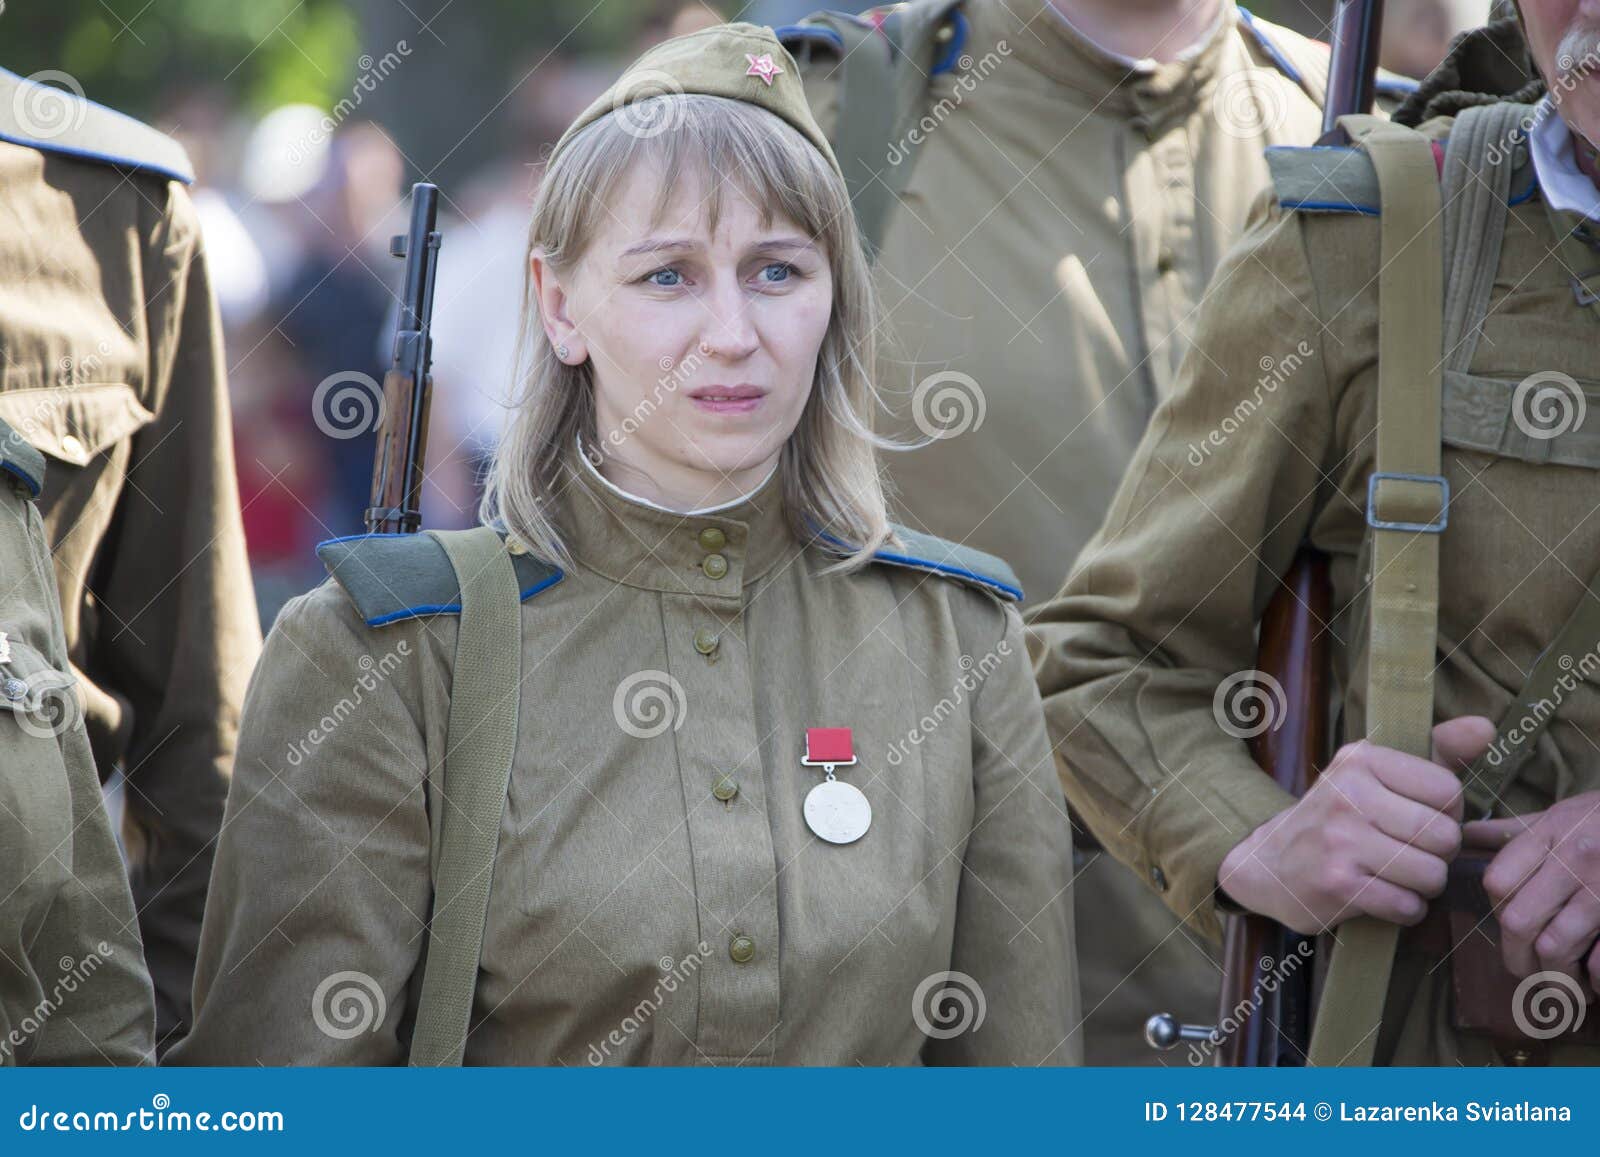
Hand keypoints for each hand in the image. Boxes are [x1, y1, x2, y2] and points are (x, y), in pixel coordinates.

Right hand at [1217, 716, 1493, 933]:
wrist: (1269, 863)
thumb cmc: (1339, 817)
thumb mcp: (1376, 774)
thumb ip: (1437, 752)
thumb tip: (1488, 728)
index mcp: (1361, 760)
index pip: (1448, 791)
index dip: (1446, 814)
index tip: (1420, 819)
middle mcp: (1347, 794)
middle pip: (1443, 836)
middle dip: (1438, 854)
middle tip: (1411, 853)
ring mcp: (1340, 840)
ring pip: (1431, 874)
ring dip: (1423, 885)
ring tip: (1398, 876)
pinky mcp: (1337, 884)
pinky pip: (1408, 906)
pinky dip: (1405, 909)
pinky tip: (1383, 897)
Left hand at [1464, 791, 1599, 995]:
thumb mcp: (1564, 812)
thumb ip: (1516, 829)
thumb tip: (1466, 833)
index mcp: (1551, 832)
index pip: (1497, 881)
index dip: (1496, 910)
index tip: (1507, 924)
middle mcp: (1575, 858)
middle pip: (1518, 921)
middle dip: (1516, 957)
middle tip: (1524, 972)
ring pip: (1555, 946)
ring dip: (1554, 977)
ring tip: (1561, 987)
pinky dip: (1595, 977)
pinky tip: (1595, 982)